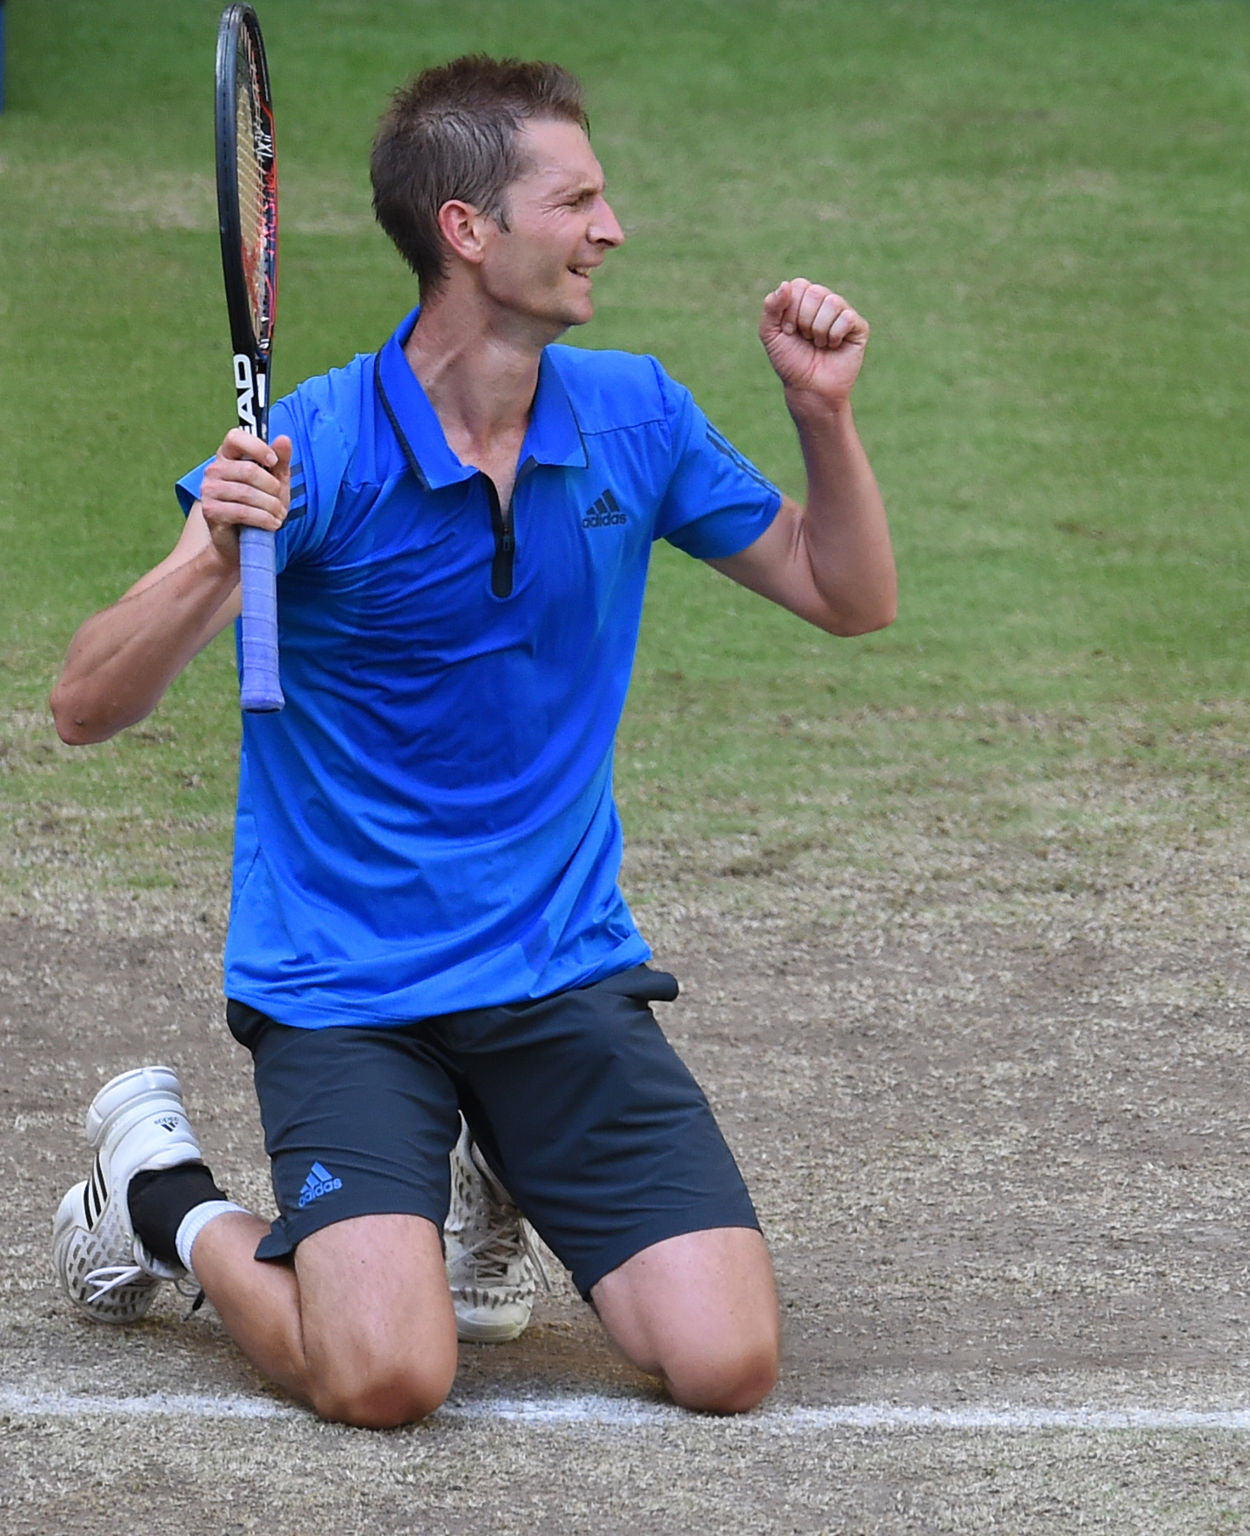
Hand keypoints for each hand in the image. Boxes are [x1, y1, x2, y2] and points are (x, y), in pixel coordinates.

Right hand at [200, 429, 291, 566]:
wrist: (243, 539)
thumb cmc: (259, 505)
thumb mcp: (275, 482)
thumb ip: (280, 461)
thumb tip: (284, 439)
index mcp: (228, 455)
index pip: (236, 437)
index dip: (257, 447)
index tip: (273, 462)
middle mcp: (214, 469)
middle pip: (249, 470)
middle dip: (273, 489)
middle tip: (281, 503)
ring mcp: (209, 490)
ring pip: (248, 493)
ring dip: (271, 507)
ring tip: (279, 516)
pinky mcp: (210, 511)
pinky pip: (242, 511)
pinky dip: (263, 519)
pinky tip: (272, 524)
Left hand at [759, 279, 868, 407]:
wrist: (808, 388)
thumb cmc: (790, 362)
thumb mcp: (770, 334)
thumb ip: (770, 307)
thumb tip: (785, 285)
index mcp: (804, 299)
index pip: (799, 285)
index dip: (790, 310)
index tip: (788, 331)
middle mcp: (825, 302)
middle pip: (816, 292)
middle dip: (804, 321)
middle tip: (806, 339)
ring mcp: (843, 313)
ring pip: (832, 303)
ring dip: (819, 330)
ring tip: (819, 344)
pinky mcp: (859, 327)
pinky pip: (846, 318)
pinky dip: (835, 336)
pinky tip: (834, 346)